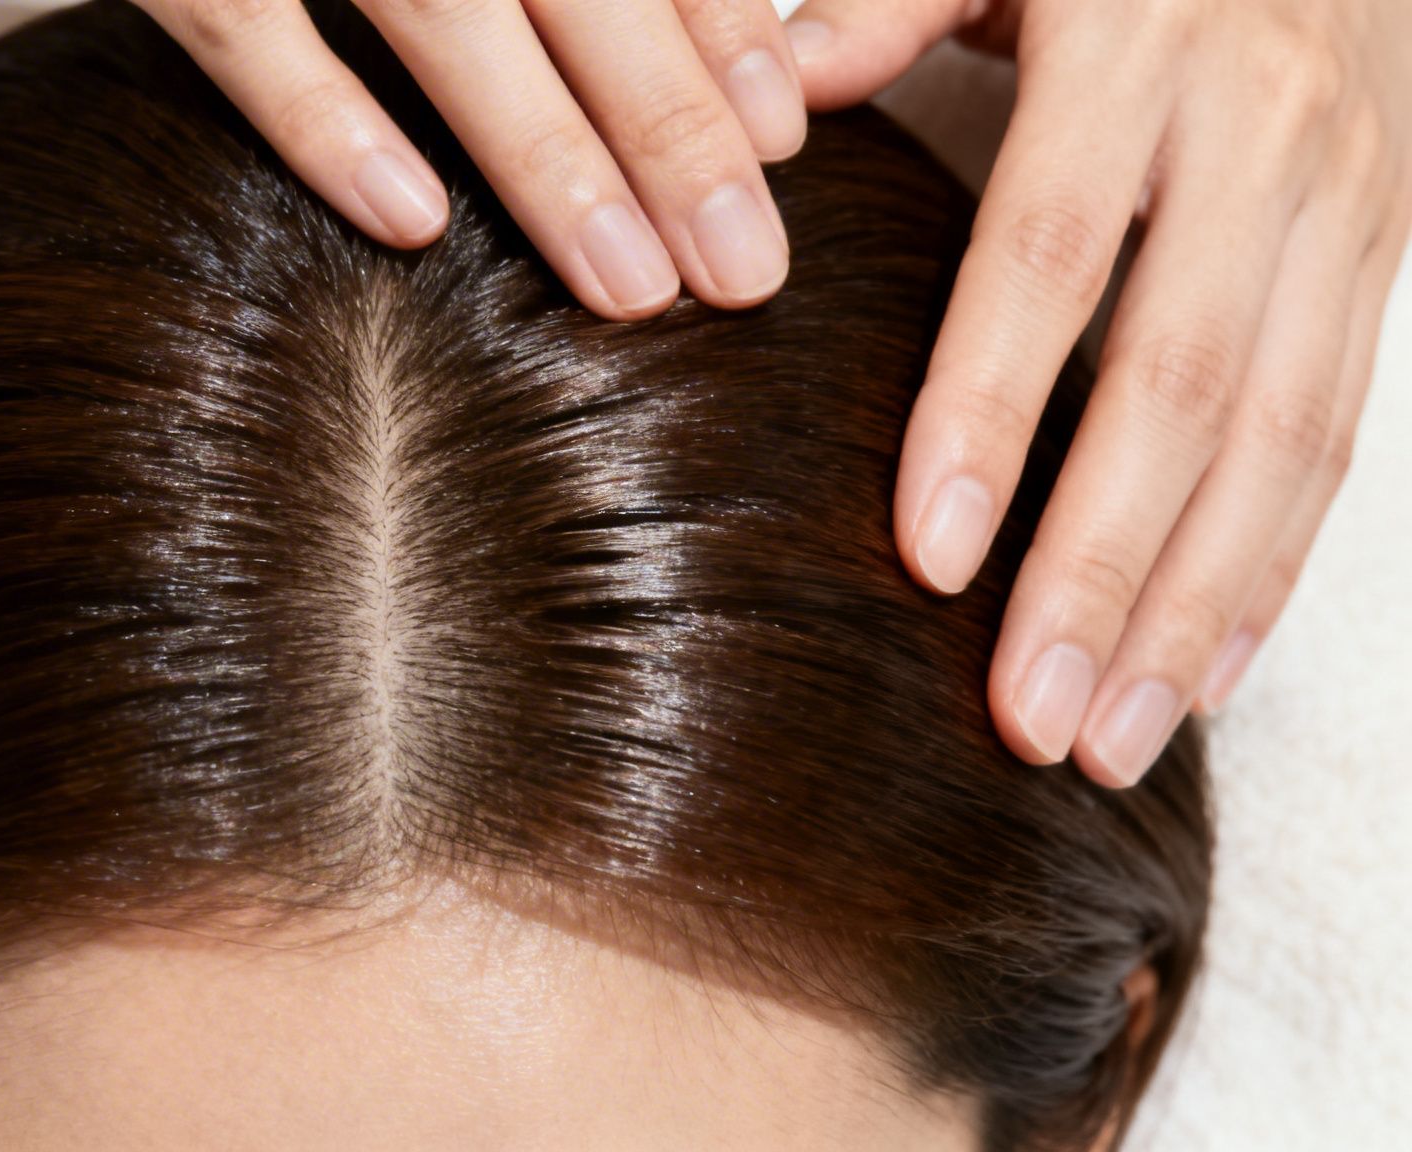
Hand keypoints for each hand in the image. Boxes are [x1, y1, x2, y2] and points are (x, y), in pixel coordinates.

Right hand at [131, 0, 808, 318]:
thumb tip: (722, 38)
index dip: (719, 24)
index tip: (778, 143)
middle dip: (670, 126)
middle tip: (742, 270)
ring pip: (440, 4)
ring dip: (545, 152)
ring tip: (627, 288)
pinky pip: (238, 18)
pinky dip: (323, 117)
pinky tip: (410, 220)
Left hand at [787, 0, 1410, 784]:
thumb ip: (881, 7)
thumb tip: (765, 109)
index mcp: (1137, 47)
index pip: (1048, 256)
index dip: (990, 411)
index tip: (925, 558)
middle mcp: (1260, 135)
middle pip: (1179, 385)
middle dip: (1101, 568)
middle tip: (1028, 720)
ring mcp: (1346, 203)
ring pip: (1282, 439)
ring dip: (1194, 609)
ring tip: (1111, 746)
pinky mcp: (1386, 256)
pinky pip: (1342, 433)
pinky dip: (1277, 566)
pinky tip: (1210, 674)